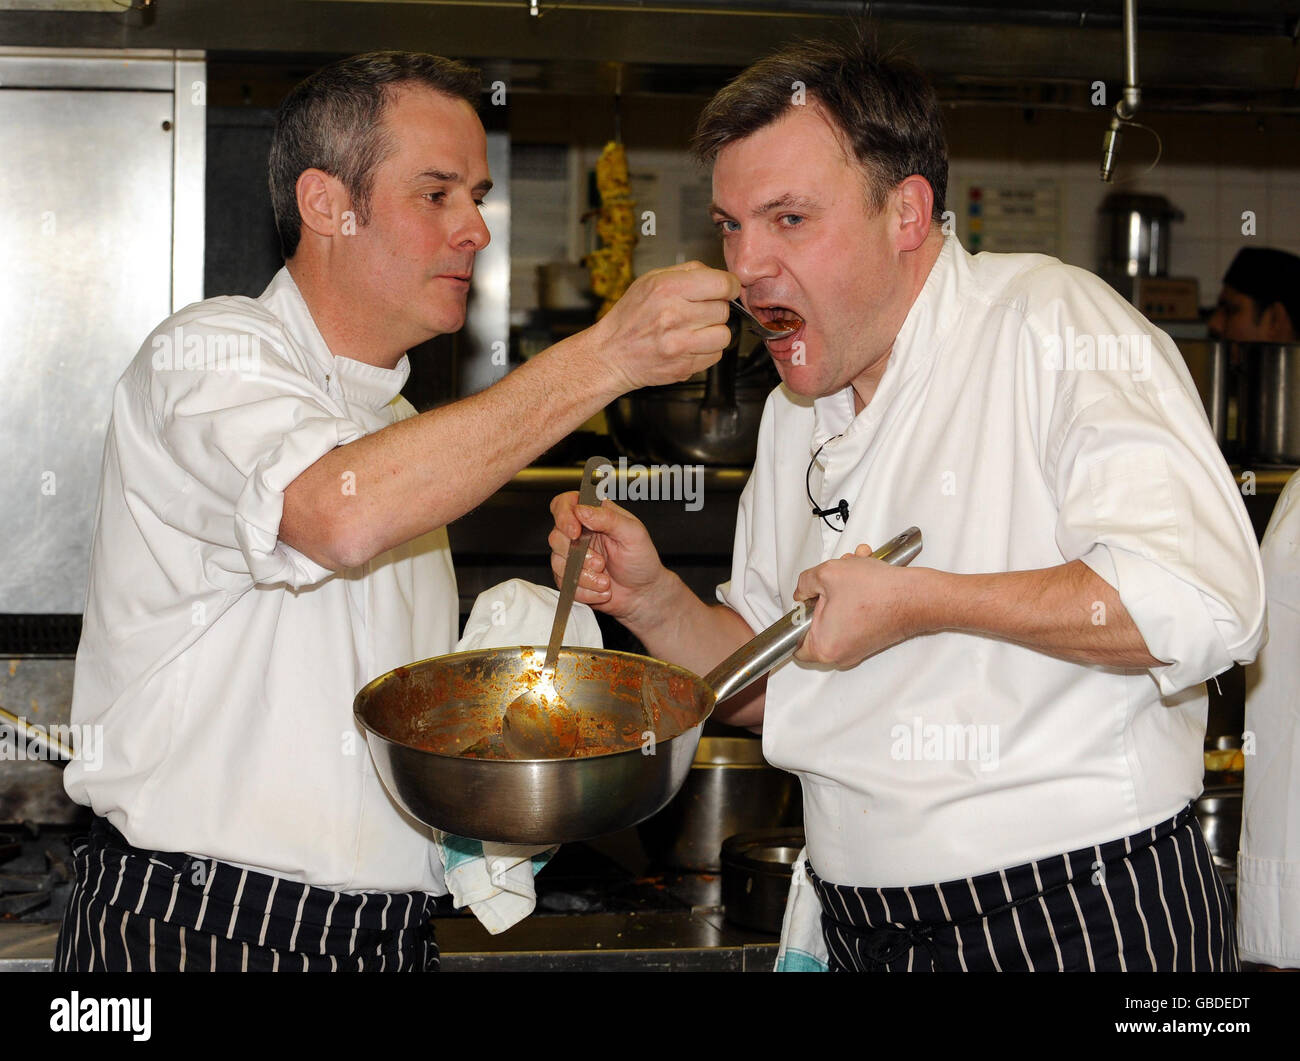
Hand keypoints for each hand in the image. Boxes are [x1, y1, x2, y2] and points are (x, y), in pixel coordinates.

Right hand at [548, 491, 671, 625]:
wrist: (642, 592)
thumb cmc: (641, 560)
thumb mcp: (633, 534)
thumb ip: (608, 518)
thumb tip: (581, 510)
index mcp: (594, 515)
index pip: (565, 504)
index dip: (564, 516)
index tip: (575, 532)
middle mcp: (579, 533)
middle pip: (556, 536)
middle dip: (579, 555)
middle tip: (601, 563)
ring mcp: (572, 556)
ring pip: (558, 563)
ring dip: (584, 576)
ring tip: (605, 581)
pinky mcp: (569, 577)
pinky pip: (565, 584)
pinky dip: (585, 590)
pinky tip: (601, 590)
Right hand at [591, 261, 739, 390]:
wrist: (610, 355)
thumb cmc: (628, 317)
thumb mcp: (649, 280)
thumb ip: (686, 272)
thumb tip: (717, 275)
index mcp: (667, 288)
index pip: (721, 284)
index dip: (729, 286)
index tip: (726, 290)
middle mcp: (674, 315)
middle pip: (723, 310)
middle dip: (715, 309)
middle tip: (697, 312)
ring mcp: (679, 344)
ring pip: (724, 335)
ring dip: (714, 332)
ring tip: (696, 330)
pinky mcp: (684, 366)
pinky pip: (715, 356)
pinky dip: (707, 351)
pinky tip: (689, 345)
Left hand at [793, 543, 924, 666]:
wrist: (917, 597)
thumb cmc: (878, 591)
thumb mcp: (827, 573)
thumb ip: (805, 583)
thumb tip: (803, 591)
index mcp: (824, 646)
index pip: (793, 642)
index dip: (796, 618)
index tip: (803, 603)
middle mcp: (841, 653)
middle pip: (817, 623)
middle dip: (823, 594)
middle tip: (830, 580)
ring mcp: (857, 647)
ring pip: (837, 613)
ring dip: (842, 588)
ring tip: (852, 568)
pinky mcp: (871, 638)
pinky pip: (853, 615)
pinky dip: (855, 595)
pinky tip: (864, 574)